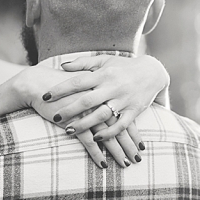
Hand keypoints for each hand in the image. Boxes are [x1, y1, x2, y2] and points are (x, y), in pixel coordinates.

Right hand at [14, 66, 142, 167]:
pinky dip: (97, 154)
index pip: (124, 116)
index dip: (134, 132)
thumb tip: (110, 104)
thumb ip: (99, 92)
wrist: (41, 83)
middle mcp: (100, 104)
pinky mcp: (75, 122)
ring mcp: (88, 113)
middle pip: (120, 128)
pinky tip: (104, 164)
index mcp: (106, 94)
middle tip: (138, 159)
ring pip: (108, 136)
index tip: (142, 145)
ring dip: (118, 152)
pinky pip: (89, 141)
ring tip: (126, 164)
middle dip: (130, 145)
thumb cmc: (64, 84)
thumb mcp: (86, 83)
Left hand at [43, 54, 168, 139]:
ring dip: (85, 124)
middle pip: (87, 100)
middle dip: (69, 110)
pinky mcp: (134, 111)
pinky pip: (121, 125)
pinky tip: (96, 139)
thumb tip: (62, 65)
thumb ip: (83, 63)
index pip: (78, 81)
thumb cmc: (123, 66)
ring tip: (68, 131)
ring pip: (102, 115)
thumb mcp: (104, 61)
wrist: (153, 72)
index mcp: (103, 74)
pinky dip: (109, 133)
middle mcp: (112, 87)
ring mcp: (124, 100)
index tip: (46, 95)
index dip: (61, 89)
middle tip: (54, 117)